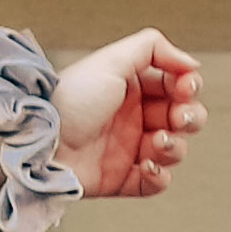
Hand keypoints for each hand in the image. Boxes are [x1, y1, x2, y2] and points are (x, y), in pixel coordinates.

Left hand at [55, 31, 202, 200]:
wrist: (39, 144)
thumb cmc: (68, 101)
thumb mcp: (111, 60)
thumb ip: (153, 49)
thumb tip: (191, 63)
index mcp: (131, 87)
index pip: (177, 85)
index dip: (188, 87)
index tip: (185, 88)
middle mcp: (132, 117)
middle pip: (183, 118)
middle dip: (190, 117)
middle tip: (177, 118)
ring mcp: (128, 149)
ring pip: (175, 150)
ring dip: (175, 146)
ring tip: (156, 142)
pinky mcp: (122, 179)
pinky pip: (156, 182)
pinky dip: (160, 176)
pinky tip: (148, 165)